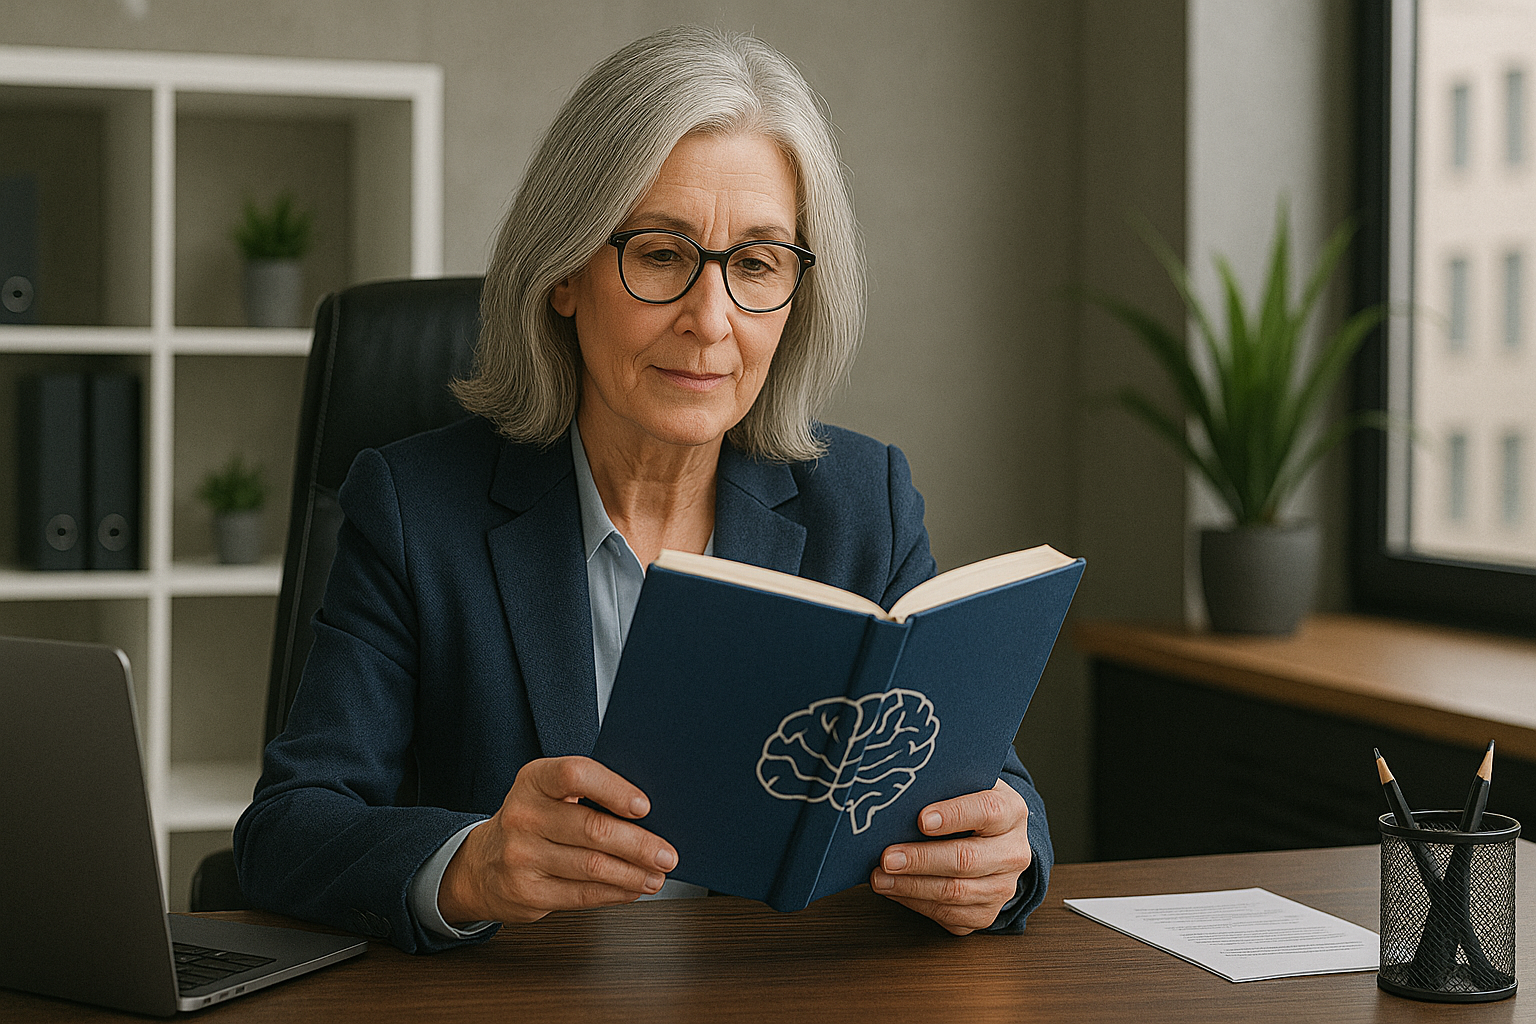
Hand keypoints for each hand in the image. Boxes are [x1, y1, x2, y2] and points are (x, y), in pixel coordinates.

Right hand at [437, 756, 676, 924]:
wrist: (481, 864)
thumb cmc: (533, 821)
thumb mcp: (549, 794)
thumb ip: (589, 795)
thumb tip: (650, 816)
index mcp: (534, 780)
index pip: (576, 774)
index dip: (614, 789)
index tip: (644, 806)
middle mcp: (523, 815)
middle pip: (593, 829)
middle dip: (639, 844)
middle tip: (667, 853)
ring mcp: (521, 856)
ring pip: (592, 867)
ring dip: (634, 873)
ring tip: (657, 874)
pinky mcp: (527, 893)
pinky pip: (583, 895)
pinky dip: (615, 893)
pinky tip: (632, 889)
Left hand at [870, 779, 1031, 934]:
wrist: (994, 841)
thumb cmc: (969, 808)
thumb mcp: (965, 787)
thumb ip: (943, 787)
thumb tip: (899, 795)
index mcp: (1011, 812)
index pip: (987, 811)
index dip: (954, 815)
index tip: (921, 820)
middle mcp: (1012, 853)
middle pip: (967, 859)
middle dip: (921, 859)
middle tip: (887, 857)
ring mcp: (1002, 887)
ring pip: (956, 893)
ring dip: (912, 886)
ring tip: (881, 877)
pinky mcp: (986, 913)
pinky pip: (950, 915)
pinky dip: (917, 903)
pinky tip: (895, 890)